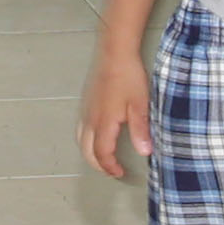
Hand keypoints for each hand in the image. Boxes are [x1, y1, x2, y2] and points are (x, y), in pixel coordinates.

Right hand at [80, 52, 152, 181]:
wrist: (114, 51)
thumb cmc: (128, 75)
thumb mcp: (140, 104)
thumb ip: (140, 130)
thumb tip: (144, 152)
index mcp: (103, 122)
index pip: (101, 153)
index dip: (109, 167)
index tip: (119, 173)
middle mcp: (90, 119)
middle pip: (86, 151)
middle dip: (97, 164)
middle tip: (111, 170)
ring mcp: (85, 110)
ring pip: (80, 140)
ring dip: (89, 153)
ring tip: (102, 157)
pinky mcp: (85, 101)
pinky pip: (79, 128)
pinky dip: (85, 139)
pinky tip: (95, 135)